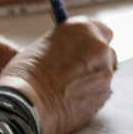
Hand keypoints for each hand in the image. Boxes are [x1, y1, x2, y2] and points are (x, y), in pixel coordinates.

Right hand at [0, 17, 116, 133]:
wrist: (27, 104)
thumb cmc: (26, 75)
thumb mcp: (43, 46)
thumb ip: (65, 46)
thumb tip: (71, 52)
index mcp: (83, 29)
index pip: (101, 30)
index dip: (92, 42)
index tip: (85, 49)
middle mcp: (99, 47)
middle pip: (106, 53)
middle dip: (94, 61)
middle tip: (77, 71)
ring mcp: (105, 72)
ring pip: (103, 75)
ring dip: (90, 80)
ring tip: (65, 90)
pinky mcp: (104, 95)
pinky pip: (99, 93)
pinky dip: (88, 96)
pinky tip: (68, 101)